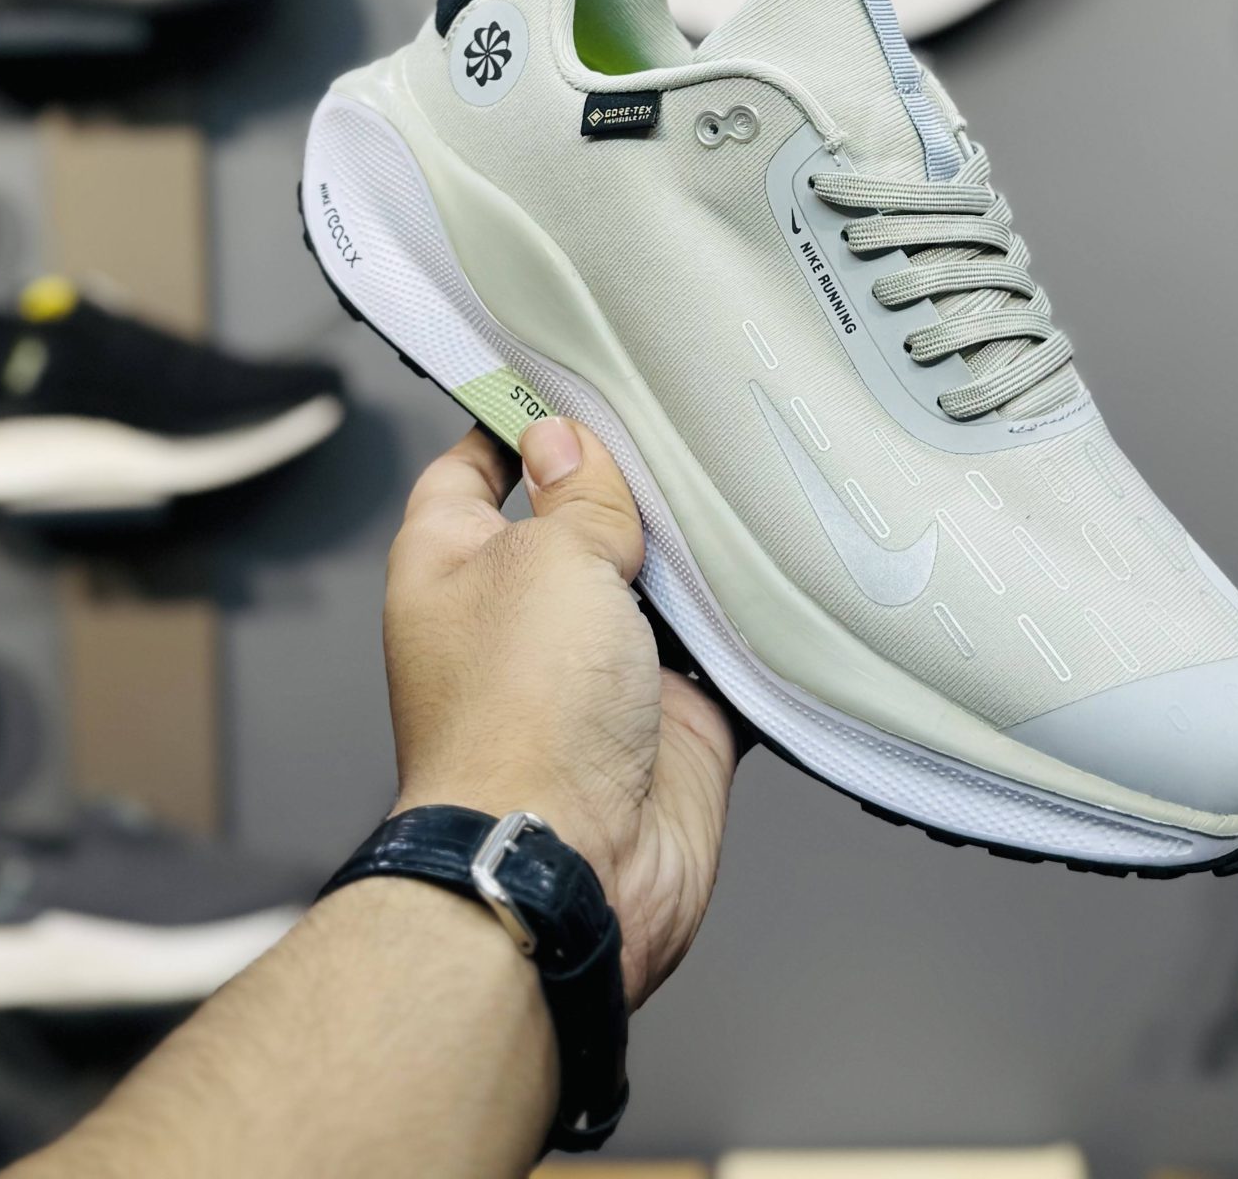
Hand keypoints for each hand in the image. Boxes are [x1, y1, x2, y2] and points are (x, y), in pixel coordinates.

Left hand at [382, 418, 742, 1005]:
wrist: (570, 870)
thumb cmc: (519, 719)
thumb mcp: (548, 560)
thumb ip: (578, 495)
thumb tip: (570, 441)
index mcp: (454, 565)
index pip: (473, 465)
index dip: (515, 418)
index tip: (566, 368)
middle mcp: (521, 615)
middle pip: (579, 519)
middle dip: (631, 480)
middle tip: (686, 412)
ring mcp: (597, 671)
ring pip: (657, 584)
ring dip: (697, 550)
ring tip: (745, 475)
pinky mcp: (669, 720)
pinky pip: (719, 655)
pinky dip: (749, 624)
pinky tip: (782, 568)